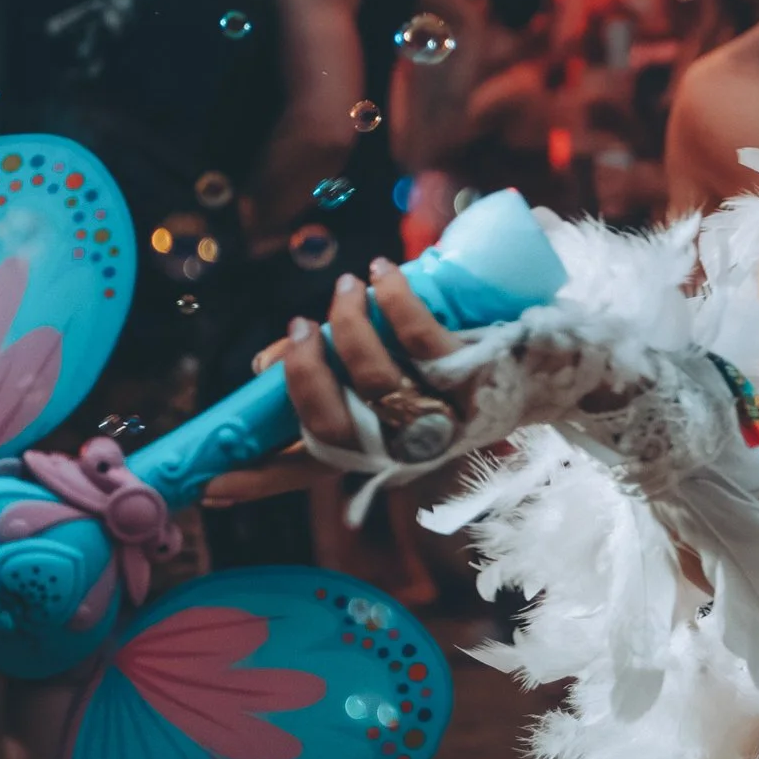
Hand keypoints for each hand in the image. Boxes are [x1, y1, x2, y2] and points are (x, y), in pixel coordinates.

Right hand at [202, 259, 463, 502]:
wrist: (548, 368)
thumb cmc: (457, 370)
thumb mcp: (395, 385)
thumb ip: (339, 378)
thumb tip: (270, 361)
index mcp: (381, 451)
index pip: (311, 470)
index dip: (259, 480)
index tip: (210, 485)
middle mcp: (407, 444)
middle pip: (334, 426)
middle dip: (302, 374)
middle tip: (295, 330)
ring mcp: (442, 412)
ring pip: (374, 379)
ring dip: (347, 325)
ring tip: (344, 287)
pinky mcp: (473, 373)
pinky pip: (422, 338)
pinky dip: (393, 300)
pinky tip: (380, 273)